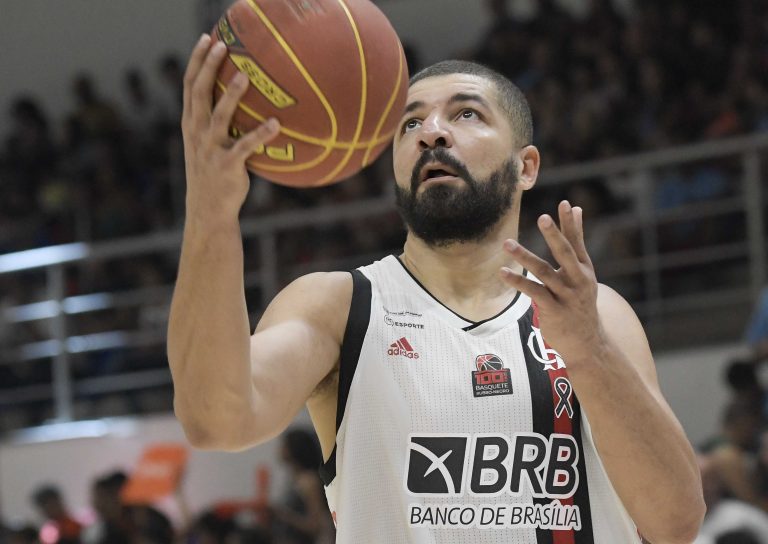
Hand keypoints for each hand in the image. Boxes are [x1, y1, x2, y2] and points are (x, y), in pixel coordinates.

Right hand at [181, 34, 280, 221]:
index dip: (197, 61)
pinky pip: (245, 146)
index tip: (207, 38)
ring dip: (232, 96)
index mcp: (191, 124)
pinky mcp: (227, 165)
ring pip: (219, 116)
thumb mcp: (208, 145)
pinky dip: (260, 135)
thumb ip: (218, 123)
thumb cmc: (213, 174)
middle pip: (200, 93)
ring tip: (246, 76)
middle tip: (221, 45)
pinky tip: (276, 124)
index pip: (189, 86)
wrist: (208, 210)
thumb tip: (242, 101)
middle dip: (208, 67)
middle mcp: (197, 133)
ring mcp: (211, 149)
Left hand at [500, 200, 605, 364]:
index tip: (565, 203)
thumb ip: (576, 242)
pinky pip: (533, 293)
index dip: (571, 223)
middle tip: (542, 218)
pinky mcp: (553, 310)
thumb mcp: (583, 273)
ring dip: (524, 257)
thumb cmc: (580, 301)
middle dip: (554, 235)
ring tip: (507, 243)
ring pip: (544, 272)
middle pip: (564, 253)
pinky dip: (517, 282)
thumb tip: (577, 208)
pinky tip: (503, 272)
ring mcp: (566, 296)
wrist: (588, 341)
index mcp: (584, 268)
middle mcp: (578, 280)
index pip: (576, 242)